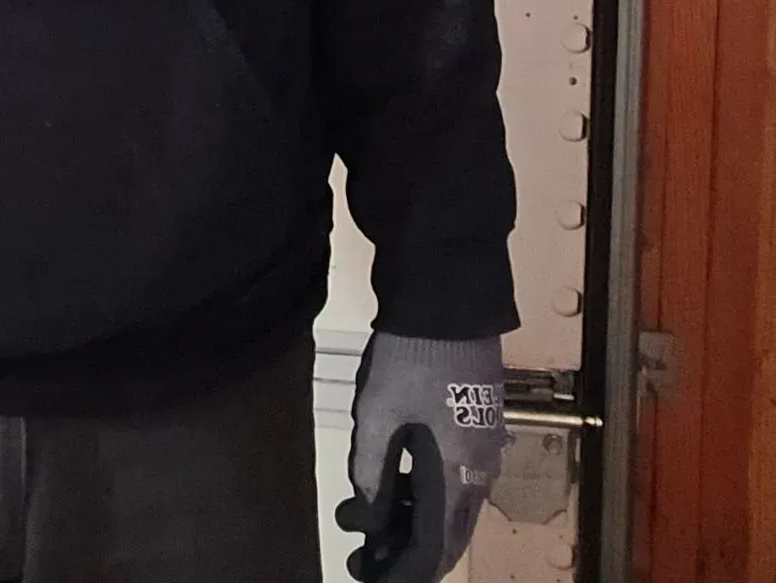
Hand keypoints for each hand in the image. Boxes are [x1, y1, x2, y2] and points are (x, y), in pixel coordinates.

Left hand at [337, 333, 504, 580]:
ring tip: (370, 524)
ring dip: (415, 521)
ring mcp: (484, 444)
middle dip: (410, 552)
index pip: (436, 547)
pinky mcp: (477, 421)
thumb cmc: (412, 356)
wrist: (448, 298)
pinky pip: (456, 477)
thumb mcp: (378, 413)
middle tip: (368, 558)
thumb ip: (371, 470)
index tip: (371, 576)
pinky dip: (427, 493)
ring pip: (454, 504)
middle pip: (450, 532)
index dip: (404, 570)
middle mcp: (481, 470)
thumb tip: (368, 517)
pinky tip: (396, 487)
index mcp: (459, 474)